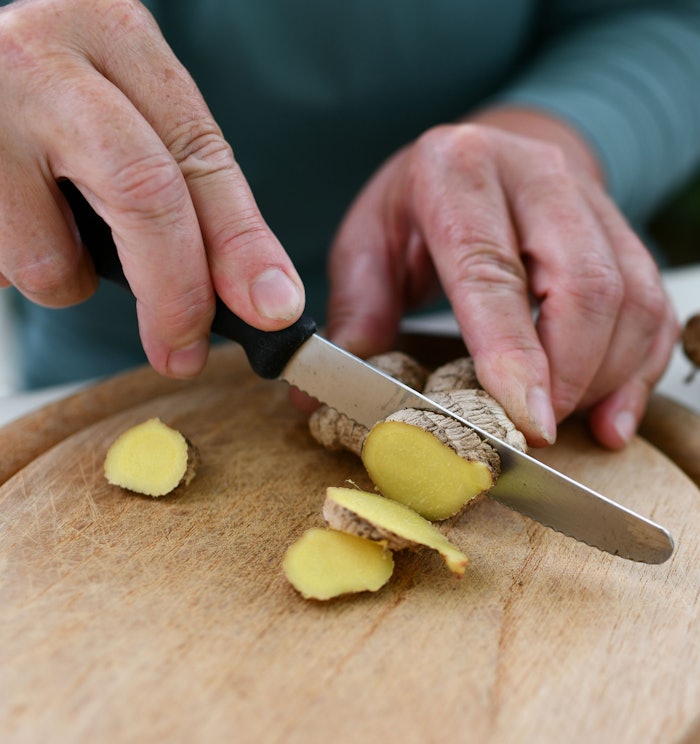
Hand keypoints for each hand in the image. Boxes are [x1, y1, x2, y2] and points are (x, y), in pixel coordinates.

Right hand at [0, 0, 303, 378]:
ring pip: (50, 255)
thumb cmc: (60, 100)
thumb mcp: (132, 115)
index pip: (197, 157)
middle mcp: (43, 58)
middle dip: (176, 291)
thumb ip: (194, 190)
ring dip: (68, 280)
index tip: (272, 310)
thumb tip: (264, 298)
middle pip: (142, 193)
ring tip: (56, 237)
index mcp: (114, 34)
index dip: (240, 246)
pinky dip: (16, 270)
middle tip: (184, 351)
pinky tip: (10, 222)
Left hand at [325, 108, 678, 448]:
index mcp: (459, 171)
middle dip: (571, 375)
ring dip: (608, 378)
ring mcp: (595, 203)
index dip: (514, 351)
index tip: (525, 419)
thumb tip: (315, 400)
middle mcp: (539, 178)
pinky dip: (641, 373)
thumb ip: (357, 313)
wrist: (496, 149)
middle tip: (538, 432)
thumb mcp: (371, 240)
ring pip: (633, 300)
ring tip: (569, 424)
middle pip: (586, 285)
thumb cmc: (425, 203)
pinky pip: (657, 310)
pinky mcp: (630, 236)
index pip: (492, 268)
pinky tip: (612, 415)